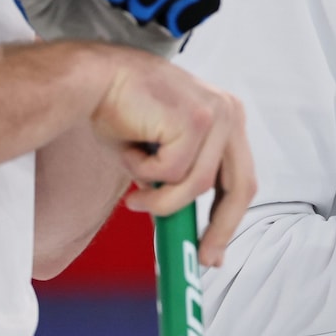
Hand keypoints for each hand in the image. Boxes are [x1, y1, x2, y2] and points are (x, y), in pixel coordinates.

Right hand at [86, 46, 254, 265]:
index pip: (240, 177)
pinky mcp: (194, 120)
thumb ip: (181, 179)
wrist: (95, 78)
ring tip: (134, 191)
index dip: (229, 218)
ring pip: (197, 185)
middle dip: (219, 228)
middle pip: (239, 187)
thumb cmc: (123, 111)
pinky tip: (131, 150)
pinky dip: (144, 173)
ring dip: (160, 198)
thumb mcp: (162, 152)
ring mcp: (215, 114)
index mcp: (227, 117)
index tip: (215, 250)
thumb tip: (186, 227)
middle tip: (199, 257)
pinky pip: (172, 173)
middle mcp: (229, 113)